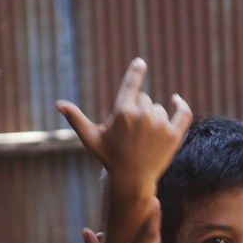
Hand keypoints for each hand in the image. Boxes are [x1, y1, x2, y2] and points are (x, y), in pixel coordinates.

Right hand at [56, 59, 192, 188]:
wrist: (132, 180)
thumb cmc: (110, 157)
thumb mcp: (91, 138)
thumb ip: (76, 119)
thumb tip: (58, 104)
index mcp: (123, 112)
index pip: (131, 84)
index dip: (136, 71)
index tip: (140, 62)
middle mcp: (143, 116)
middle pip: (144, 100)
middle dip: (139, 111)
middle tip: (133, 132)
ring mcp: (160, 125)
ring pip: (160, 109)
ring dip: (154, 118)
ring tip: (145, 138)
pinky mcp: (174, 135)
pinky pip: (183, 113)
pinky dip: (180, 106)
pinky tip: (176, 100)